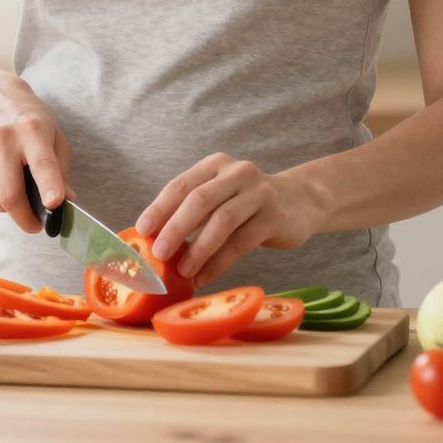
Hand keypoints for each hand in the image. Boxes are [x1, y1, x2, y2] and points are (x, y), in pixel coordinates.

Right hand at [0, 73, 72, 234]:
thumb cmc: (27, 119)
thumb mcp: (53, 134)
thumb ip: (61, 170)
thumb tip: (65, 202)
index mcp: (33, 130)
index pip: (42, 163)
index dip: (49, 185)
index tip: (54, 203)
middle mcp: (3, 139)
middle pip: (11, 196)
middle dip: (26, 220)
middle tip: (36, 226)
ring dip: (10, 206)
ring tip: (17, 187)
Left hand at [135, 153, 325, 286]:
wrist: (301, 202)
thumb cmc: (248, 204)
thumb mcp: (221, 196)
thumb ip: (194, 211)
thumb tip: (153, 242)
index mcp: (215, 165)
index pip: (181, 184)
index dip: (159, 208)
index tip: (142, 230)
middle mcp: (237, 173)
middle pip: (200, 200)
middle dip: (175, 228)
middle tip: (158, 253)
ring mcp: (259, 193)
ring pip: (222, 221)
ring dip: (198, 249)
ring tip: (182, 271)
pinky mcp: (274, 216)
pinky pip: (241, 242)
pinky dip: (219, 263)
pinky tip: (205, 277)